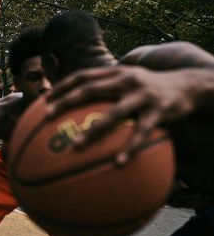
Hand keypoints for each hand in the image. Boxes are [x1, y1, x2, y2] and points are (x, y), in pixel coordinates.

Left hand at [45, 66, 195, 163]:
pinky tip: (118, 163)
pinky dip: (130, 147)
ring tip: (76, 147)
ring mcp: (143, 94)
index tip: (44, 100)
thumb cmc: (150, 88)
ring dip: (93, 130)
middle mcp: (126, 79)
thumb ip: (107, 89)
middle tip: (47, 117)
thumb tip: (80, 108)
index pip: (83, 75)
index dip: (62, 86)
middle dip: (66, 102)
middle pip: (90, 89)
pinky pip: (142, 132)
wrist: (190, 84)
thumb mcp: (130, 81)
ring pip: (114, 113)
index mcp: (116, 72)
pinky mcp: (160, 109)